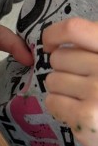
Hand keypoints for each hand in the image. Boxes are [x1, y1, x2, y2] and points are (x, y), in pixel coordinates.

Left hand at [44, 17, 97, 145]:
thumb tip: (58, 42)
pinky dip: (60, 109)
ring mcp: (97, 91)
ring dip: (61, 91)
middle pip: (58, 58)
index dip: (53, 35)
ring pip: (52, 80)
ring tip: (83, 100)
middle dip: (63, 71)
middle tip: (81, 84)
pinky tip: (78, 113)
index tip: (52, 46)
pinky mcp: (85, 116)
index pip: (74, 29)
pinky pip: (52, 102)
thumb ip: (94, 50)